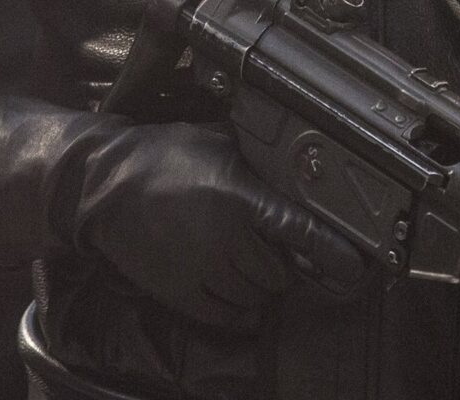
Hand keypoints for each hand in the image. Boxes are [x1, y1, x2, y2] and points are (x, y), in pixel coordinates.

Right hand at [69, 122, 358, 331]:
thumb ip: (256, 161)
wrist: (103, 187)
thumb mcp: (215, 142)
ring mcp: (205, 271)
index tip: (356, 267)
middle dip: (279, 262)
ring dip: (258, 285)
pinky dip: (238, 309)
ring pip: (257, 296)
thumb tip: (293, 165)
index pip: (301, 231)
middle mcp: (228, 239)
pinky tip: (232, 289)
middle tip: (261, 243)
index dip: (333, 252)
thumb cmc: (160, 157)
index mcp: (241, 199)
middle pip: (280, 272)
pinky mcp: (182, 293)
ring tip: (238, 259)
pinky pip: (228, 316)